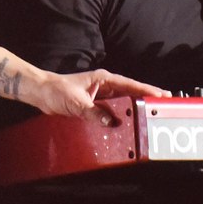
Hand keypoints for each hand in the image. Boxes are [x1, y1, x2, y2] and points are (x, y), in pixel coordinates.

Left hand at [23, 67, 168, 122]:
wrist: (41, 93)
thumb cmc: (57, 90)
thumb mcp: (77, 102)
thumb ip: (94, 113)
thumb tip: (110, 122)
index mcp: (103, 79)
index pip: (130, 84)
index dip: (147, 90)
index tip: (160, 94)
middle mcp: (104, 86)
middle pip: (130, 93)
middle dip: (145, 99)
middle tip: (160, 106)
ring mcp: (100, 95)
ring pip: (122, 103)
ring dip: (132, 110)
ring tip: (147, 116)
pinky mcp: (94, 104)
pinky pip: (111, 111)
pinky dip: (118, 117)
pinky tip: (125, 124)